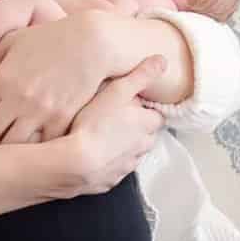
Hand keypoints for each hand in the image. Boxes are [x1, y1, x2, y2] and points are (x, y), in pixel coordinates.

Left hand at [0, 10, 115, 147]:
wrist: (93, 42)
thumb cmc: (51, 38)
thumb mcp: (14, 40)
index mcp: (2, 80)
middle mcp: (18, 98)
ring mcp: (41, 111)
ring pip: (12, 146)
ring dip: (5, 156)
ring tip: (3, 162)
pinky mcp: (62, 120)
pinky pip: (41, 146)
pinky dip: (33, 153)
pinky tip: (31, 156)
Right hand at [53, 58, 166, 196]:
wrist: (76, 163)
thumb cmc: (96, 123)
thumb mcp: (118, 90)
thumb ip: (141, 75)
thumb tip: (163, 61)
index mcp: (148, 125)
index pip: (158, 116)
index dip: (147, 109)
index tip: (135, 104)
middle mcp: (143, 147)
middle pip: (147, 136)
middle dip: (138, 128)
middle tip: (119, 118)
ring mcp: (128, 165)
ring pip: (133, 153)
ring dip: (125, 145)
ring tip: (105, 135)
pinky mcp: (112, 179)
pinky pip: (116, 168)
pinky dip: (110, 161)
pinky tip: (96, 153)